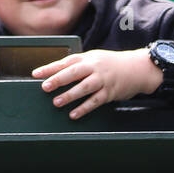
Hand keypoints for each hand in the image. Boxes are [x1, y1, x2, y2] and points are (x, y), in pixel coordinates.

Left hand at [32, 49, 162, 119]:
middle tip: (45, 87)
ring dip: (70, 95)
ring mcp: (103, 80)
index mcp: (88, 58)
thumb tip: (55, 73)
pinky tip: (73, 114)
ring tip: (56, 102)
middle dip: (59, 79)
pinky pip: (95, 101)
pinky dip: (84, 108)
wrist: (138, 68)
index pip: (65, 62)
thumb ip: (78, 65)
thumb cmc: (112, 64)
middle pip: (74, 73)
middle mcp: (95, 67)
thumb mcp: (95, 58)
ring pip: (84, 87)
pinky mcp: (110, 92)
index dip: (50, 68)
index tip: (35, 74)